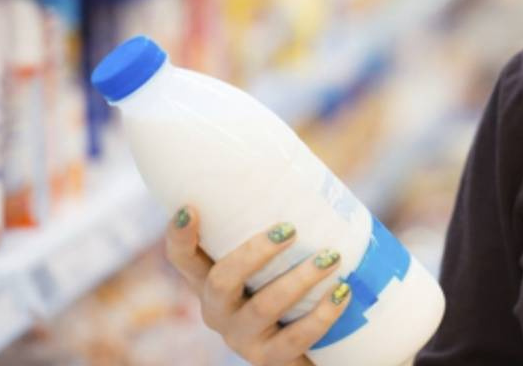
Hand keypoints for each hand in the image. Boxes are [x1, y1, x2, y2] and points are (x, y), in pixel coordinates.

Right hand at [164, 205, 352, 365]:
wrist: (315, 348)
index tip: (190, 207)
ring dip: (300, 279)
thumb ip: (283, 227)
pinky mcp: (269, 359)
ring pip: (263, 307)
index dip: (179, 236)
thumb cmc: (297, 287)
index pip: (184, 259)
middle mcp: (218, 310)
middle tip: (289, 228)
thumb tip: (311, 175)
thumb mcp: (280, 259)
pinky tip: (342, 293)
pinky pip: (295, 338)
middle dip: (254, 253)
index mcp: (212, 280)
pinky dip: (322, 314)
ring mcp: (241, 337)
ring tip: (332, 257)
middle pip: (221, 281)